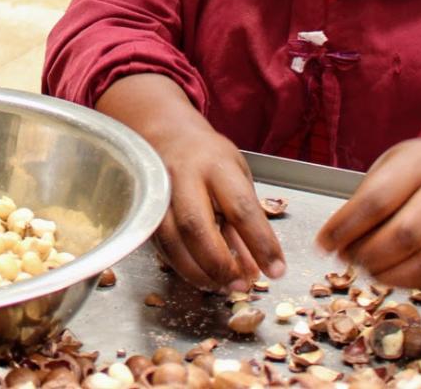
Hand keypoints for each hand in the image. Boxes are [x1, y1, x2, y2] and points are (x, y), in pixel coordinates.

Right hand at [95, 74, 285, 290]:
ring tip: (220, 286)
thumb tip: (256, 269)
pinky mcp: (143, 209)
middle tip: (241, 286)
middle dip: (220, 263)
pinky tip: (199, 276)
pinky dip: (180, 265)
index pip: (241, 208)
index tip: (277, 270)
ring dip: (197, 271)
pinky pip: (160, 244)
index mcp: (216, 164)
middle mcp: (183, 176)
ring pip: (172, 239)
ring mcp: (158, 192)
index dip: (261, 243)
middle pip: (197, 225)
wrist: (164, 134)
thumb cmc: (208, 158)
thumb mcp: (236, 176)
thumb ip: (246, 220)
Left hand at [316, 135, 420, 288]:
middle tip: (345, 257)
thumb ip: (367, 196)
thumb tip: (338, 238)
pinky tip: (387, 275)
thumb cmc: (417, 170)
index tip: (323, 243)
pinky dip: (407, 282)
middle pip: (405, 234)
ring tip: (365, 269)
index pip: (377, 200)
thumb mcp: (391, 165)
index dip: (346, 226)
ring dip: (388, 274)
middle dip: (367, 253)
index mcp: (418, 166)